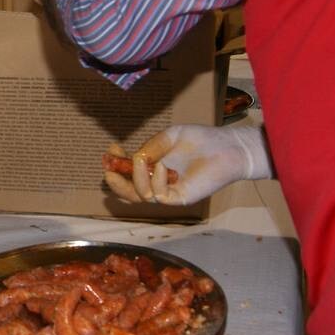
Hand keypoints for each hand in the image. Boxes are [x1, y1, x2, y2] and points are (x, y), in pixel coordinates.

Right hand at [103, 124, 271, 205]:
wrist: (226, 146)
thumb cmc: (201, 139)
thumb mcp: (169, 137)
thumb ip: (151, 147)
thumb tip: (134, 158)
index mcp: (154, 168)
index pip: (129, 173)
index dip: (116, 164)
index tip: (112, 148)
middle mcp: (159, 182)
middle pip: (130, 192)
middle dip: (116, 182)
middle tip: (108, 170)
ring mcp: (170, 192)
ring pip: (142, 196)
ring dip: (136, 179)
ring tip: (139, 161)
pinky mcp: (181, 198)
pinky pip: (160, 196)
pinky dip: (156, 182)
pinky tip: (162, 166)